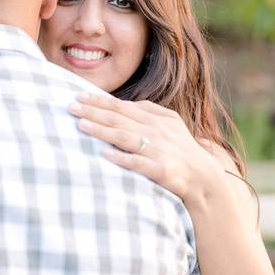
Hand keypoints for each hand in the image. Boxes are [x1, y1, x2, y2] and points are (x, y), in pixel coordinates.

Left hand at [68, 92, 222, 201]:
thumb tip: (124, 102)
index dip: (99, 101)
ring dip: (101, 131)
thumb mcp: (171, 123)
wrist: (204, 177)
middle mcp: (156, 131)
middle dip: (93, 112)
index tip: (79, 96)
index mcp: (156, 118)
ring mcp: (158, 150)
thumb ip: (149, 111)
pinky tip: (104, 155)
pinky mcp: (161, 170)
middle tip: (70, 106)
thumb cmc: (182, 149)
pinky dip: (121, 158)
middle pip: (119, 119)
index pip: (122, 106)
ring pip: (124, 137)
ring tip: (81, 125)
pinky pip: (137, 163)